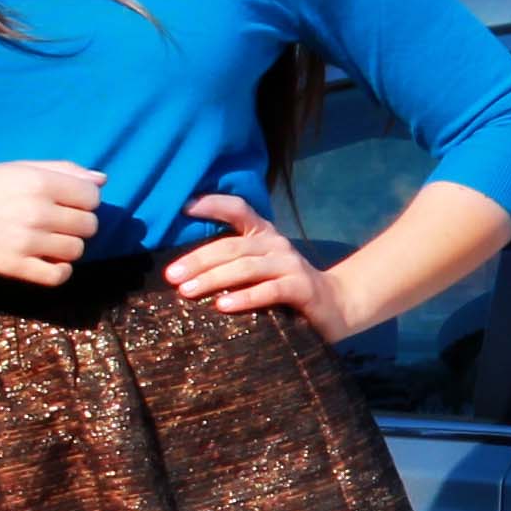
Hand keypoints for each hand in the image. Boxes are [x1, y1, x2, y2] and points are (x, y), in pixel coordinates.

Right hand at [0, 160, 103, 286]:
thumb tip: (101, 180)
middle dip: (77, 223)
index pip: (92, 196)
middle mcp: (36, 211)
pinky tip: (47, 260)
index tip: (68, 201)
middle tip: (56, 221)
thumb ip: (62, 170)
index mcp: (38, 182)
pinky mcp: (15, 266)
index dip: (84, 199)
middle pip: (89, 225)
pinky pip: (58, 276)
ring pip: (77, 250)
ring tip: (48, 240)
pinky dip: (59, 270)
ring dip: (68, 246)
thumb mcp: (19, 168)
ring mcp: (27, 241)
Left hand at [165, 189, 352, 334]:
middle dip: (198, 260)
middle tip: (172, 276)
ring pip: (246, 267)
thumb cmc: (287, 288)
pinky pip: (269, 291)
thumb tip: (185, 272)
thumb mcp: (260, 269)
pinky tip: (222, 306)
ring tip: (188, 291)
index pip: (238, 210)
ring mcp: (290, 265)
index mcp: (264, 235)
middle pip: (232, 246)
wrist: (338, 305)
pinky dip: (244, 298)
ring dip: (214, 278)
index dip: (213, 205)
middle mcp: (276, 244)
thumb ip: (233, 264)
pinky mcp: (301, 288)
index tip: (185, 207)